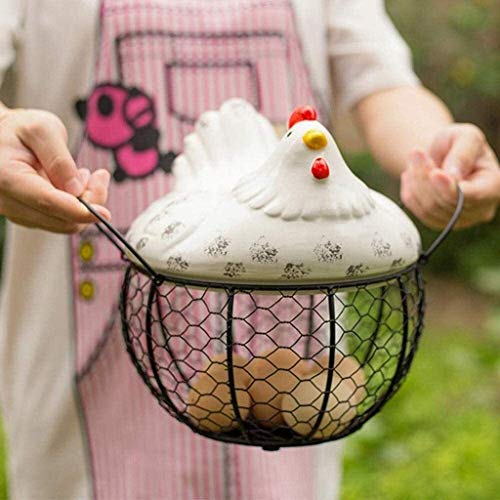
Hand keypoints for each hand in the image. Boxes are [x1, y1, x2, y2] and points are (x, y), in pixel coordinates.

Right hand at [0, 106, 110, 232]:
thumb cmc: (18, 130)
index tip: (105, 213)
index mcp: (8, 177)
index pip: (48, 202)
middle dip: (90, 202)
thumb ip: (60, 159)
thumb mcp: (42, 129)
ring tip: (83, 174)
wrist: (1, 138)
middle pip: (63, 220)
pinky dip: (76, 206)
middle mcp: (8, 202)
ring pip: (65, 223)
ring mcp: (18, 213)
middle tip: (99, 176)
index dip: (80, 211)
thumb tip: (76, 189)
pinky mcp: (28, 217)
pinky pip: (61, 220)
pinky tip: (73, 184)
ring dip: (85, 204)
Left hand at [401, 124, 499, 229]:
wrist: (443, 154)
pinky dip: (410, 192)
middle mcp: (480, 208)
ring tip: (415, 160)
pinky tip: (411, 176)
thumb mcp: (465, 136)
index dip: (451, 187)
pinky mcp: (438, 222)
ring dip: (416, 182)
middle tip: (416, 153)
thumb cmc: (457, 143)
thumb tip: (452, 175)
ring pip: (430, 209)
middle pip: (447, 202)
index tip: (435, 173)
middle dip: (426, 177)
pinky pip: (418, 212)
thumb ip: (462, 153)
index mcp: (493, 186)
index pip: (473, 196)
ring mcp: (459, 220)